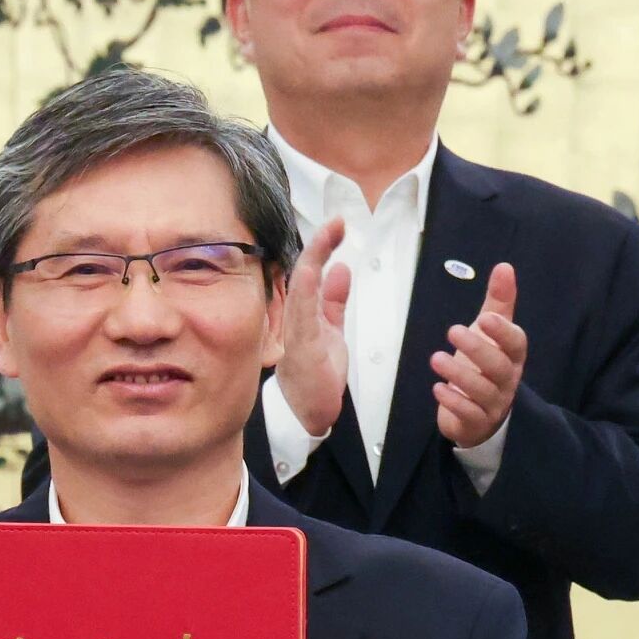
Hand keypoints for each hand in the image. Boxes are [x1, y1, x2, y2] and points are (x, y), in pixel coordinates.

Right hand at [274, 217, 351, 437]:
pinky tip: (310, 274)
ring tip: (323, 240)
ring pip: (301, 295)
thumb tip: (341, 268)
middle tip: (335, 223)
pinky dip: (306, 296)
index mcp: (305, 314)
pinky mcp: (304, 353)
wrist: (310, 415)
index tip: (337, 225)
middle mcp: (297, 321)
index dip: (322, 247)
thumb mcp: (332, 330)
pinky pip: (303, 321)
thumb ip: (334, 300)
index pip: (311, 273)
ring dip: (312, 265)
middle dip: (318, 248)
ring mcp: (298, 336)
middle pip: (304, 277)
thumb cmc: (317, 374)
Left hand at [431, 263, 526, 450]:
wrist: (482, 412)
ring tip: (436, 358)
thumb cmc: (486, 364)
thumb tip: (504, 267)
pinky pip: (469, 414)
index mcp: (512, 356)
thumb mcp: (491, 332)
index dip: (503, 332)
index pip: (516, 344)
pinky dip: (454, 402)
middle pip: (499, 367)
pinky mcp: (477, 421)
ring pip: (482, 391)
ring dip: (459, 374)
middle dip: (477, 349)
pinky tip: (438, 388)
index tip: (485, 318)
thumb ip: (498, 301)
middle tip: (452, 331)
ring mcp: (493, 404)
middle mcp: (507, 381)